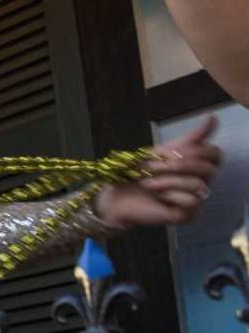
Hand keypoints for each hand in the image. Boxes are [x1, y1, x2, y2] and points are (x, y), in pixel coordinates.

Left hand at [95, 116, 220, 227]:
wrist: (117, 195)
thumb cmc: (140, 173)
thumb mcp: (164, 151)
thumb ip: (191, 138)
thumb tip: (213, 117)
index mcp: (197, 166)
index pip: (215, 154)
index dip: (195, 150)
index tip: (170, 152)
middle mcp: (201, 182)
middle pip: (208, 168)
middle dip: (177, 164)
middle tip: (152, 167)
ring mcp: (195, 199)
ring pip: (198, 184)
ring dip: (168, 180)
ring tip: (148, 182)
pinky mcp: (188, 215)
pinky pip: (191, 201)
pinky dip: (170, 194)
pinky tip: (157, 196)